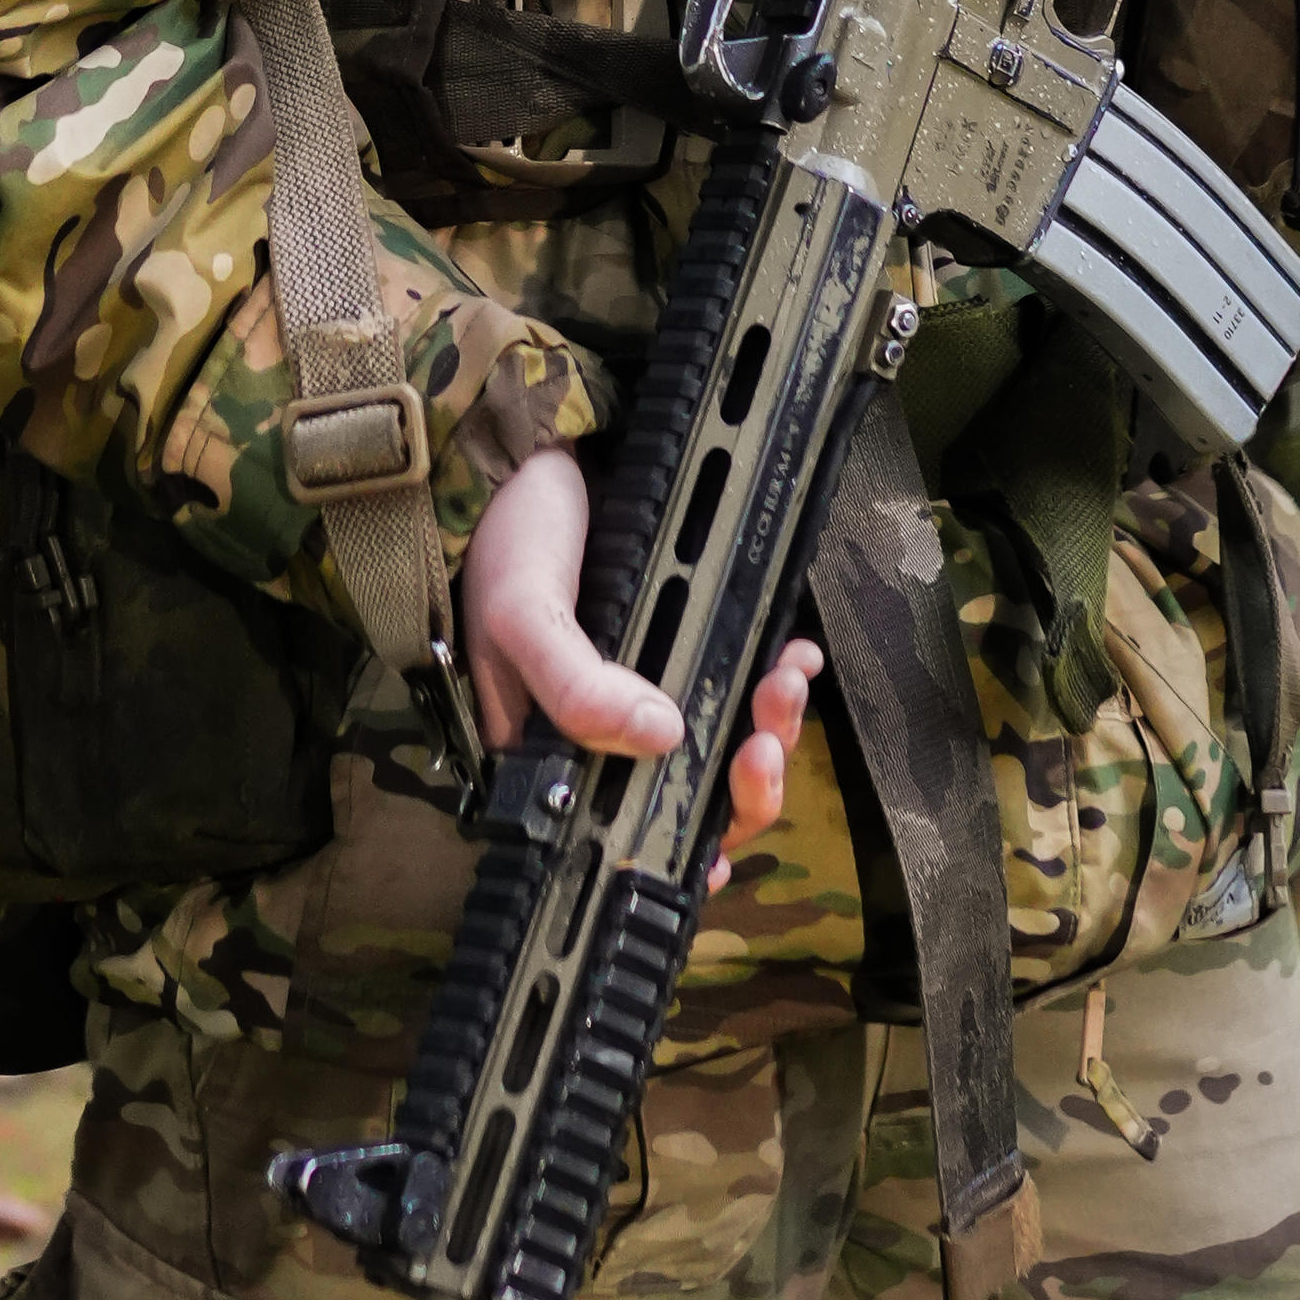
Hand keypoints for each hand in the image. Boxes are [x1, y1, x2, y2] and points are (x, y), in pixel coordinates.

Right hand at [458, 446, 824, 893]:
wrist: (532, 455)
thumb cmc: (506, 541)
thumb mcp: (523, 616)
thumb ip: (575, 686)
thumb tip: (664, 736)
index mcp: (553, 754)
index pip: (624, 826)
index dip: (680, 844)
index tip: (721, 839)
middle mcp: (606, 734)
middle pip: (692, 794)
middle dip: (744, 780)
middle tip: (763, 742)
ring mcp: (651, 688)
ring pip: (726, 742)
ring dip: (770, 725)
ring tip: (784, 680)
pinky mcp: (685, 644)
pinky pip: (740, 681)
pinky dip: (774, 676)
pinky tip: (793, 655)